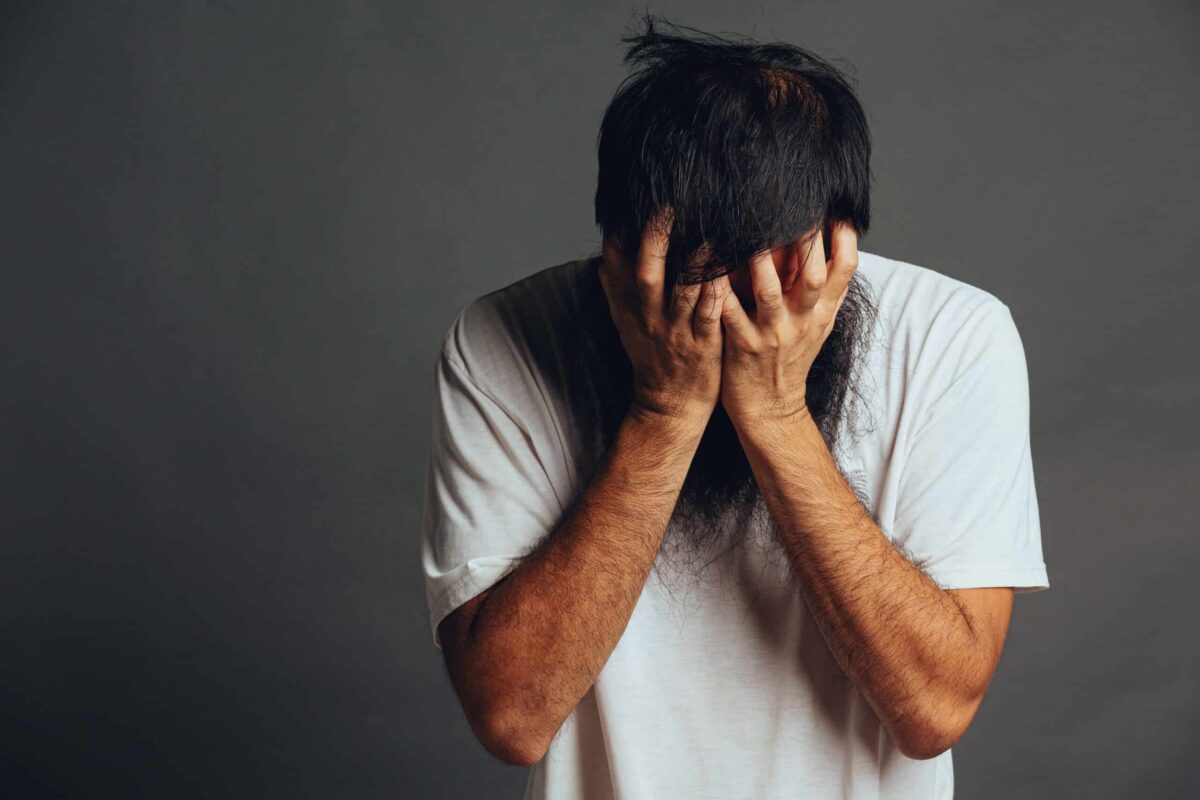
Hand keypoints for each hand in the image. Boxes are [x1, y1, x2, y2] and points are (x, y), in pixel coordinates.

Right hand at [597, 208, 731, 429]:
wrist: (669, 405)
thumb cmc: (651, 357)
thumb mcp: (626, 325)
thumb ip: (616, 289)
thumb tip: (604, 255)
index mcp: (632, 308)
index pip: (618, 267)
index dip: (620, 238)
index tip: (625, 207)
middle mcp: (652, 317)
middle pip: (648, 274)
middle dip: (656, 241)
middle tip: (666, 208)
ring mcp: (679, 330)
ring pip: (685, 289)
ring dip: (696, 261)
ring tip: (709, 231)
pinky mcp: (705, 343)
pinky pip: (712, 312)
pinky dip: (718, 290)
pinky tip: (728, 269)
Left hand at [718, 220, 858, 426]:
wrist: (771, 411)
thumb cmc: (791, 360)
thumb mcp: (818, 327)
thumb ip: (828, 291)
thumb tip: (840, 247)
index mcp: (822, 311)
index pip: (846, 268)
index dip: (844, 238)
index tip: (835, 209)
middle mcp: (803, 320)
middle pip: (813, 274)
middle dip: (805, 241)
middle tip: (792, 208)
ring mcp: (773, 334)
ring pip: (768, 291)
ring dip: (758, 261)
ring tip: (745, 231)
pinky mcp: (743, 346)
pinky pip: (729, 313)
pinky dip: (719, 291)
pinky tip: (707, 267)